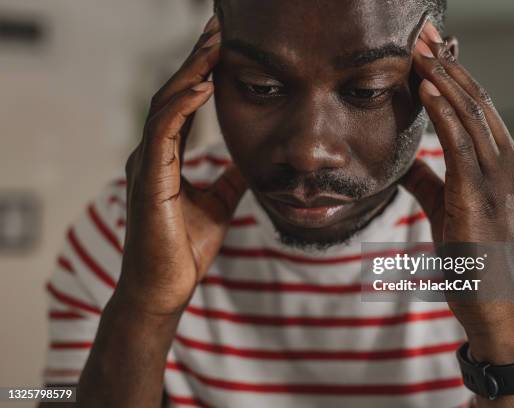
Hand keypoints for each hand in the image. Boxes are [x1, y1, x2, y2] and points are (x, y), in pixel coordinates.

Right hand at [117, 16, 245, 315]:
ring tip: (214, 45)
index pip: (183, 105)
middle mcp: (153, 154)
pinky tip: (202, 85)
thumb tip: (248, 164)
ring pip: (166, 105)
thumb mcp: (218, 206)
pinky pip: (164, 132)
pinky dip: (182, 106)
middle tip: (218, 29)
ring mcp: (147, 165)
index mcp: (167, 158)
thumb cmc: (184, 249)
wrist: (165, 288)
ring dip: (191, 72)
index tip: (223, 47)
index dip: (201, 73)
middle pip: (173, 94)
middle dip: (196, 60)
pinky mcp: (149, 179)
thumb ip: (229, 181)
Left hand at [402, 21, 513, 361]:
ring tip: (419, 51)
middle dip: (448, 67)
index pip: (479, 112)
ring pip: (472, 116)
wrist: (494, 307)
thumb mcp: (449, 211)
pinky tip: (428, 90)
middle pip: (478, 103)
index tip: (430, 53)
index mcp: (505, 167)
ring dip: (443, 80)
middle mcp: (510, 166)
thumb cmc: (473, 260)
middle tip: (423, 37)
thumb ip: (430, 183)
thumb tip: (406, 163)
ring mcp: (501, 180)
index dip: (454, 79)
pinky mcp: (482, 197)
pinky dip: (445, 114)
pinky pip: (462, 146)